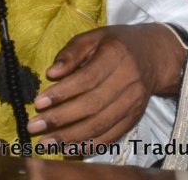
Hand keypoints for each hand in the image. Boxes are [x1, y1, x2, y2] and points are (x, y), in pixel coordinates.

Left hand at [26, 23, 186, 145]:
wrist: (153, 56)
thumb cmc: (117, 44)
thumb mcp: (94, 37)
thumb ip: (71, 52)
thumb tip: (52, 72)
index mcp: (116, 55)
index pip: (87, 78)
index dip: (63, 92)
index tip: (38, 102)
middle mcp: (128, 79)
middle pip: (93, 104)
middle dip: (61, 118)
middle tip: (34, 126)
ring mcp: (133, 101)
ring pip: (101, 124)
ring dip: (71, 137)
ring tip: (47, 142)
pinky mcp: (134, 116)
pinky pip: (111, 135)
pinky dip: (89, 145)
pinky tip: (69, 149)